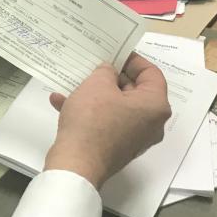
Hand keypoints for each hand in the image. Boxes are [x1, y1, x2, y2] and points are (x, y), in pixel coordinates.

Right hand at [43, 54, 171, 189]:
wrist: (77, 164)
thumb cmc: (92, 119)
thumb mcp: (97, 85)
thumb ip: (106, 71)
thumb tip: (109, 72)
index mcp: (155, 106)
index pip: (152, 73)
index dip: (132, 59)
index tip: (115, 52)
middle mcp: (151, 123)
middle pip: (135, 91)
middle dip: (112, 77)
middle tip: (94, 66)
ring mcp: (134, 138)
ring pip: (117, 107)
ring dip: (95, 94)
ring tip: (74, 82)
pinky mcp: (117, 147)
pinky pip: (106, 122)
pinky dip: (88, 112)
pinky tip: (61, 102)